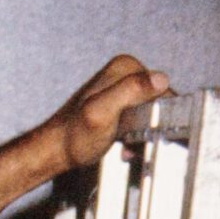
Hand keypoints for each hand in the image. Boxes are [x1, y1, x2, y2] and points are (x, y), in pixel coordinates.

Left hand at [44, 55, 172, 173]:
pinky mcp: (119, 104)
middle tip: (133, 140)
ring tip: (127, 145)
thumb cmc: (74, 136)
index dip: (159, 114)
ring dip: (144, 133)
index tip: (145, 131)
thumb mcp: (103, 111)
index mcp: (125, 67)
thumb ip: (130, 92)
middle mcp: (125, 73)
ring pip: (151, 112)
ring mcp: (122, 88)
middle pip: (158, 100)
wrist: (56, 151)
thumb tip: (160, 79)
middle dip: (151, 124)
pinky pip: (141, 120)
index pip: (163, 88)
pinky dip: (136, 136)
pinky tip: (124, 145)